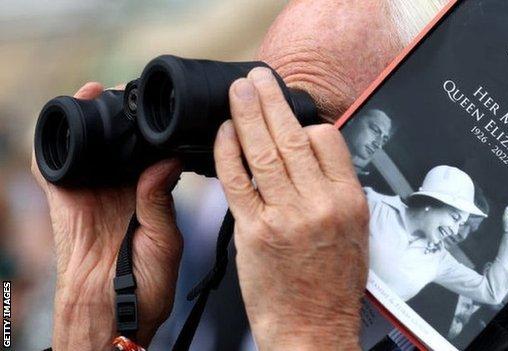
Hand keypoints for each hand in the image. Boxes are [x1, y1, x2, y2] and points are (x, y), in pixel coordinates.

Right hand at [31, 83, 182, 349]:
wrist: (107, 314)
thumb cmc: (143, 287)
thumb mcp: (164, 241)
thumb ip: (160, 201)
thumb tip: (168, 161)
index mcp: (148, 195)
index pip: (151, 153)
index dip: (157, 131)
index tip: (168, 108)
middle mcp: (119, 188)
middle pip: (121, 142)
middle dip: (126, 115)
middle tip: (137, 92)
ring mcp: (90, 190)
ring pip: (89, 143)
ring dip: (95, 115)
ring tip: (107, 91)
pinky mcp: (63, 197)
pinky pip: (53, 160)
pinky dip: (57, 133)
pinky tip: (75, 107)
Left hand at [214, 67, 368, 349]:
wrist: (312, 328)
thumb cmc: (332, 286)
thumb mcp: (354, 233)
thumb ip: (335, 190)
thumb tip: (314, 154)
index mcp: (349, 201)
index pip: (328, 140)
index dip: (306, 122)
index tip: (292, 115)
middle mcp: (319, 204)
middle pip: (293, 137)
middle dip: (271, 101)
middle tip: (257, 78)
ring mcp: (285, 216)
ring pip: (264, 152)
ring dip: (247, 116)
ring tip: (238, 92)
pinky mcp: (255, 231)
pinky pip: (238, 181)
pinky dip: (228, 153)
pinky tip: (223, 134)